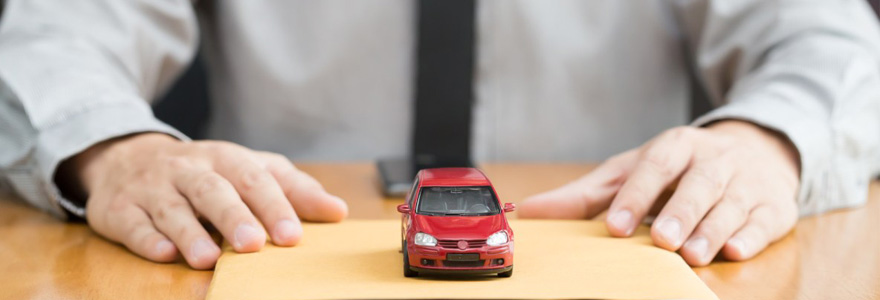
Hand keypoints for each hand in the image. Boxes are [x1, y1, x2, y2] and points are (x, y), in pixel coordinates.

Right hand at [57, 133, 347, 268]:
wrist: (127, 158)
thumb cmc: (205, 172)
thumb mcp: (250, 170)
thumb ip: (293, 190)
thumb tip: (338, 211)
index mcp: (225, 158)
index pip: (253, 178)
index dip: (273, 206)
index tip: (292, 236)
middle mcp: (187, 169)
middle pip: (212, 190)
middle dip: (233, 217)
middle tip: (253, 245)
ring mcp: (151, 188)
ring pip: (171, 208)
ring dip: (190, 233)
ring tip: (209, 258)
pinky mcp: (118, 209)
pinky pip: (131, 223)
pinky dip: (147, 239)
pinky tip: (163, 254)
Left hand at [518, 120, 799, 265]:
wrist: (757, 151)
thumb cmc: (679, 169)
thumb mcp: (632, 172)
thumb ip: (585, 195)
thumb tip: (529, 212)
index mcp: (676, 146)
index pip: (655, 166)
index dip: (635, 194)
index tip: (615, 225)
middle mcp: (715, 160)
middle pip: (699, 183)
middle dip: (680, 212)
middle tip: (661, 240)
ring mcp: (748, 182)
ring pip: (731, 205)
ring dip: (712, 230)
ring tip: (692, 255)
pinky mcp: (774, 206)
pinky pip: (764, 221)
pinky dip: (751, 236)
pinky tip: (736, 250)